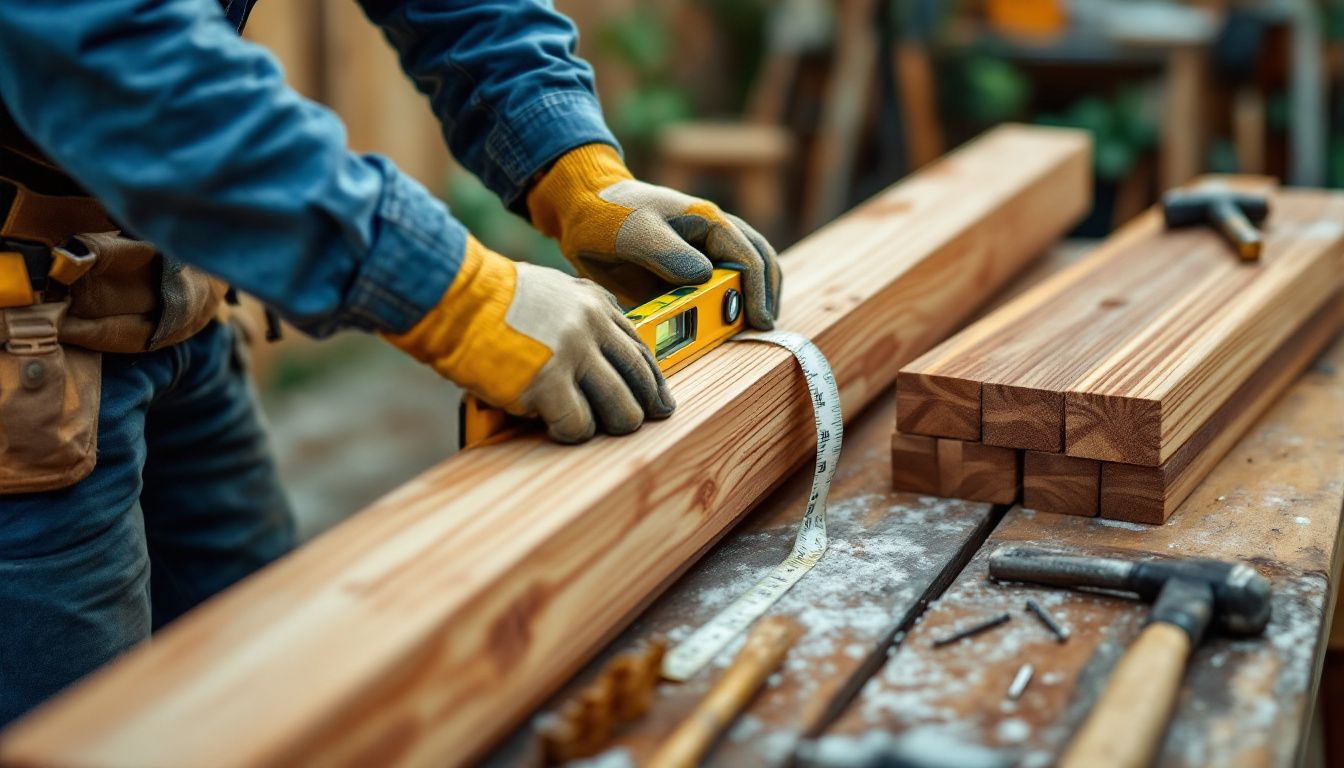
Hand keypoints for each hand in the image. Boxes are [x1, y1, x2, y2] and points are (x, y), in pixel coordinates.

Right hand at [385, 237, 673, 442]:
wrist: (455, 298)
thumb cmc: (490, 300)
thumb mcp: (550, 289)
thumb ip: (580, 312)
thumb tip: (599, 346)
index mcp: (595, 304)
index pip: (639, 348)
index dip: (652, 380)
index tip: (658, 399)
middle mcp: (592, 327)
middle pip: (638, 379)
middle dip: (642, 407)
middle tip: (636, 424)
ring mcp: (573, 355)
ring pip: (620, 407)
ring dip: (611, 426)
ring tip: (594, 431)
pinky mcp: (548, 383)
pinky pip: (578, 424)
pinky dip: (571, 433)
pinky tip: (558, 429)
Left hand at [527, 143, 781, 329]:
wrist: (582, 210)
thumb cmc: (609, 214)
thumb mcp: (635, 232)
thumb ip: (669, 254)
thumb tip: (703, 278)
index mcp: (708, 222)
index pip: (749, 257)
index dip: (758, 290)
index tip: (759, 321)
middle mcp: (713, 238)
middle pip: (759, 263)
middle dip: (765, 295)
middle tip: (762, 327)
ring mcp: (701, 255)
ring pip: (744, 275)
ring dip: (750, 300)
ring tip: (752, 328)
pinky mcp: (685, 273)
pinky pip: (715, 291)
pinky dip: (725, 307)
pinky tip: (724, 327)